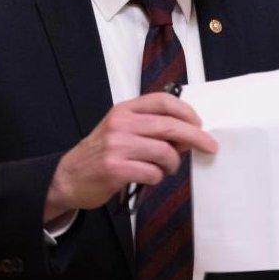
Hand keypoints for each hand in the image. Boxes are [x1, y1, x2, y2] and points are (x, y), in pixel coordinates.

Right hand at [44, 92, 217, 219]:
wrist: (68, 176)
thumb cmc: (102, 153)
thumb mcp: (123, 131)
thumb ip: (151, 129)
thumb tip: (188, 136)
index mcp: (124, 110)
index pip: (163, 101)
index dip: (186, 112)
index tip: (199, 124)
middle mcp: (121, 124)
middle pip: (170, 126)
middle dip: (196, 137)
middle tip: (209, 147)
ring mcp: (116, 146)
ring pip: (164, 152)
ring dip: (172, 164)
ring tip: (165, 169)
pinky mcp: (115, 169)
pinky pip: (152, 172)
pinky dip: (157, 177)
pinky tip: (149, 178)